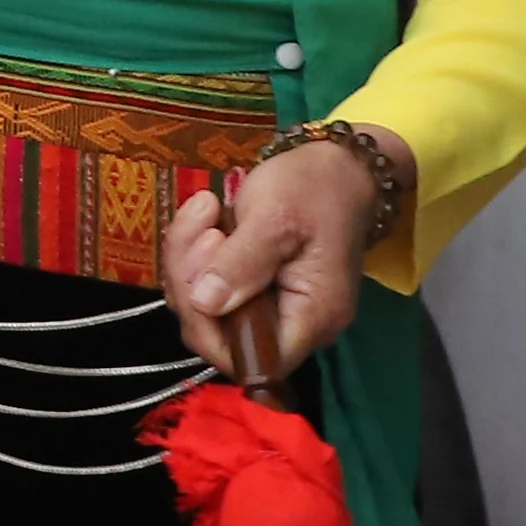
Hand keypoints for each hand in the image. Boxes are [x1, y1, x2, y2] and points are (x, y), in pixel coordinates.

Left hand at [165, 131, 401, 382]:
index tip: (199, 277)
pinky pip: (207, 284)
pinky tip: (205, 214)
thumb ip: (244, 262)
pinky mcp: (252, 286)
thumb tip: (206, 304)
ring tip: (206, 209)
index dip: (210, 330)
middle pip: (218, 333)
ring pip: (204, 307)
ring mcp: (271, 305)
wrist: (336, 165)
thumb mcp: (277, 217)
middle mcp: (293, 322)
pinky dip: (194, 251)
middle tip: (204, 226)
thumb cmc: (316, 188)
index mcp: (313, 317)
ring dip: (189, 257)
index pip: (253, 360)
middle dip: (192, 278)